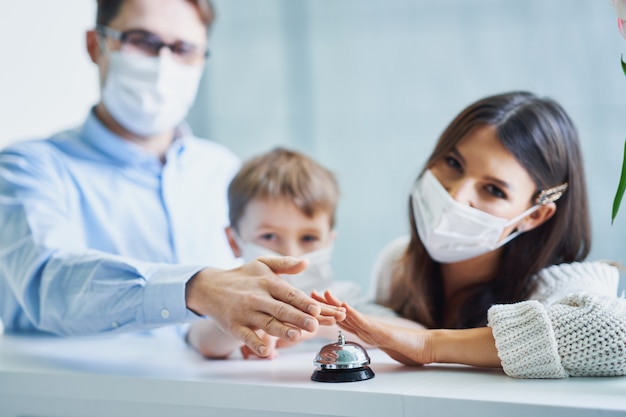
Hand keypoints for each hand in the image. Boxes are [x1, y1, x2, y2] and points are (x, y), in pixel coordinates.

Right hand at [185, 256, 345, 357]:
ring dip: (282, 330)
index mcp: (267, 283)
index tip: (317, 309)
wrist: (211, 287)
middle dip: (298, 317)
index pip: (289, 294)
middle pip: (281, 309)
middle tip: (314, 325)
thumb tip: (306, 262)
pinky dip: (255, 344)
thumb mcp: (262, 264)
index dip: (304, 302)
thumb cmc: (243, 276)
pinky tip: (266, 351)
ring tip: (296, 336)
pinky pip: (246, 336)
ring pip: (267, 324)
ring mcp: (246, 313)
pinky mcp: (235, 326)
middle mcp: (257, 298)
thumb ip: (285, 264)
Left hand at [312, 290, 434, 365]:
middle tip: (312, 292)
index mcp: (367, 330)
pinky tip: (346, 308)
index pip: (344, 319)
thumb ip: (373, 338)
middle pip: (344, 314)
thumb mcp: (384, 344)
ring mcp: (375, 329)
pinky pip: (365, 324)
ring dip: (336, 306)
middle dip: (326, 304)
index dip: (329, 310)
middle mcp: (369, 327)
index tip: (315, 301)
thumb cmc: (408, 346)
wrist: (427, 347)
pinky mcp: (383, 333)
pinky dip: (354, 315)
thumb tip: (363, 336)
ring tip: (325, 295)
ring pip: (352, 316)